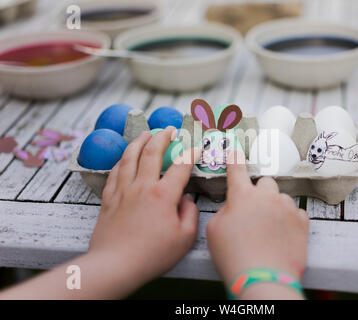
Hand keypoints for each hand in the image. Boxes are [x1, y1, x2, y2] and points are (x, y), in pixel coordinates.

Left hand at [89, 128, 200, 281]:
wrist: (115, 265)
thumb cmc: (152, 255)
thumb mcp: (184, 238)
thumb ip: (190, 214)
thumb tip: (186, 199)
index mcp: (163, 195)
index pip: (180, 166)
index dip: (191, 153)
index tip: (196, 147)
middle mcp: (142, 187)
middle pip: (151, 152)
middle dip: (162, 136)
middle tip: (169, 129)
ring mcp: (123, 191)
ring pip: (129, 157)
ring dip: (138, 141)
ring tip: (145, 133)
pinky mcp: (108, 199)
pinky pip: (113, 173)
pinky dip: (120, 161)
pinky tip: (124, 158)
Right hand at [206, 150, 308, 298]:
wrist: (263, 280)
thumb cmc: (233, 256)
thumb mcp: (214, 231)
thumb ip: (224, 211)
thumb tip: (234, 207)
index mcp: (242, 196)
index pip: (237, 169)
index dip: (234, 159)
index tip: (235, 150)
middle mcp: (267, 197)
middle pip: (265, 181)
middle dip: (259, 192)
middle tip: (253, 210)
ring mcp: (287, 208)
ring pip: (282, 197)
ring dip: (275, 206)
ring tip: (269, 228)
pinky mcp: (303, 223)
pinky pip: (297, 212)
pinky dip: (290, 220)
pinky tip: (282, 234)